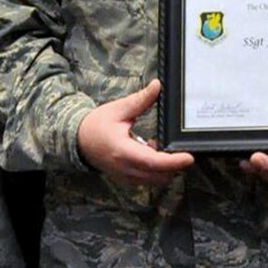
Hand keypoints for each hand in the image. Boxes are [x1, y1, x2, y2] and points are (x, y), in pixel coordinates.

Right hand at [78, 79, 195, 187]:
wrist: (78, 140)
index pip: (153, 162)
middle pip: (159, 176)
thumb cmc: (96, 125)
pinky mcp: (126, 179)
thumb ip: (141, 100)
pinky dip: (155, 170)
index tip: (189, 157)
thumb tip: (158, 86)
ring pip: (154, 181)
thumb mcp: (119, 109)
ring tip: (162, 147)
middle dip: (174, 165)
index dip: (173, 162)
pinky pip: (147, 180)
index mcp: (123, 151)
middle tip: (181, 148)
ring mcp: (125, 177)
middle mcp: (125, 169)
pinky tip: (151, 151)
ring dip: (165, 169)